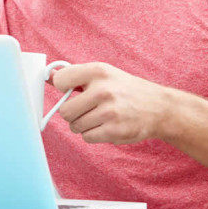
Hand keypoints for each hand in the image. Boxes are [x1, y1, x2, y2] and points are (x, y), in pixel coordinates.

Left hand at [51, 62, 172, 144]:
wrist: (160, 108)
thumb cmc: (126, 89)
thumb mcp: (103, 74)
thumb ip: (75, 76)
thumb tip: (47, 76)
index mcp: (98, 71)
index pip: (60, 81)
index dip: (62, 89)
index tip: (71, 91)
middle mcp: (103, 90)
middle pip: (65, 110)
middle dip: (73, 113)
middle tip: (87, 109)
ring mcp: (109, 111)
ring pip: (75, 126)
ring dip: (83, 125)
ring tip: (100, 117)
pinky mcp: (114, 130)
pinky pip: (87, 137)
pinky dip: (93, 134)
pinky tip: (106, 126)